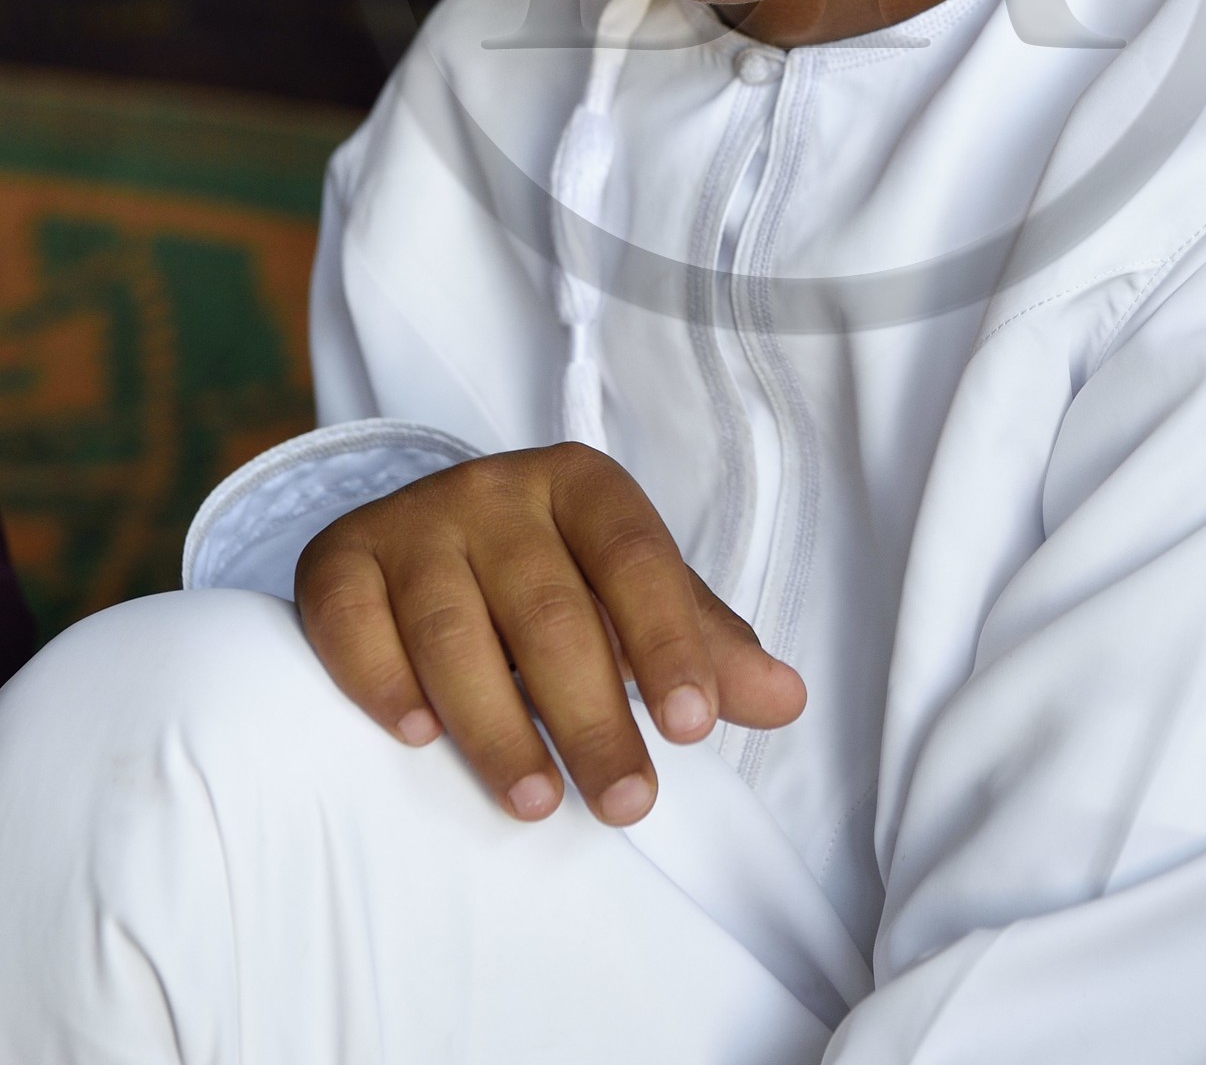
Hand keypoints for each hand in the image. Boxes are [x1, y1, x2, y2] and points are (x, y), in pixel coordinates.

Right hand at [294, 444, 804, 826]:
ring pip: (452, 627)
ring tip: (537, 801)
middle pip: (548, 608)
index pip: (634, 558)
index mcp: (581, 484)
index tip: (696, 728)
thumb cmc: (555, 574)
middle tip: (627, 803)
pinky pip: (351, 620)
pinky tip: (418, 734)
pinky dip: (383, 680)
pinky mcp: (337, 559)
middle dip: (592, 716)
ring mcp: (412, 521)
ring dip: (496, 724)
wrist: (431, 532)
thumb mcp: (633, 595)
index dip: (667, 641)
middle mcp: (494, 489)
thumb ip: (703, 646)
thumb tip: (786, 699)